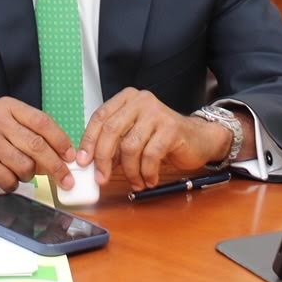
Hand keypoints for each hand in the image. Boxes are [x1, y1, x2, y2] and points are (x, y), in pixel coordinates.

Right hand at [0, 97, 75, 192]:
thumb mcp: (7, 124)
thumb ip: (32, 133)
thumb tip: (64, 156)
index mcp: (8, 108)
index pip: (43, 122)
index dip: (61, 141)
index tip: (71, 156)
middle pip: (37, 146)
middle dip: (56, 166)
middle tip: (66, 179)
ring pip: (25, 166)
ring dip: (29, 175)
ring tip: (19, 171)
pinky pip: (10, 180)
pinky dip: (13, 184)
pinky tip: (4, 177)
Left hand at [77, 88, 231, 190]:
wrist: (198, 139)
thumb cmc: (162, 139)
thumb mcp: (134, 136)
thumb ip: (114, 143)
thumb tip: (90, 163)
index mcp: (127, 99)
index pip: (100, 117)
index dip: (89, 141)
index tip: (83, 161)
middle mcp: (140, 101)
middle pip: (111, 130)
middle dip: (103, 159)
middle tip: (102, 179)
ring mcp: (156, 112)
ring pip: (129, 146)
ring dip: (129, 171)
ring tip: (135, 182)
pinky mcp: (171, 128)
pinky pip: (150, 155)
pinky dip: (146, 173)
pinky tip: (149, 180)